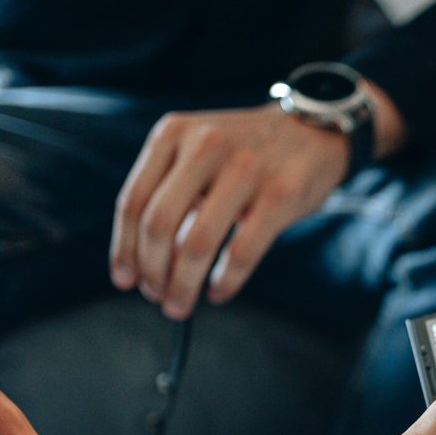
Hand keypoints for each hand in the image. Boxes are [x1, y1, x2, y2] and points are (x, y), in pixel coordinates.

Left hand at [110, 105, 349, 318]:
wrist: (311, 130)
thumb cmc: (245, 153)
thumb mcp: (198, 151)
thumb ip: (170, 191)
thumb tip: (141, 263)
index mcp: (174, 133)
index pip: (133, 201)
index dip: (124, 249)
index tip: (124, 280)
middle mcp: (206, 144)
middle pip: (158, 224)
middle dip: (152, 271)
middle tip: (155, 296)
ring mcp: (246, 168)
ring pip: (196, 243)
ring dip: (182, 284)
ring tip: (180, 304)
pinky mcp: (281, 193)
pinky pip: (242, 252)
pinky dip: (225, 282)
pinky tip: (218, 292)